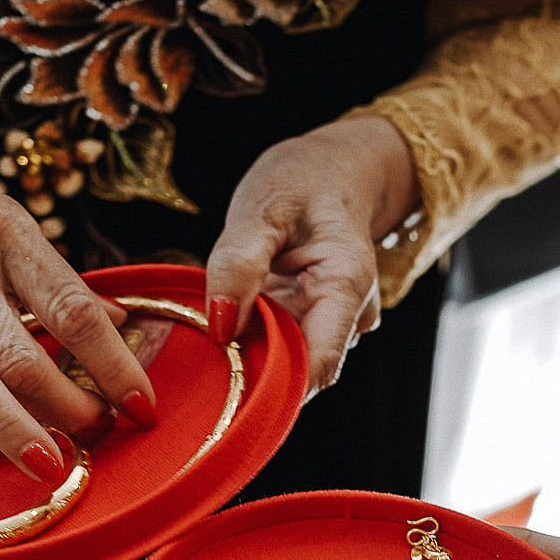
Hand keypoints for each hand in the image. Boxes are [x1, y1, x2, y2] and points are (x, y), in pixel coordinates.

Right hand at [0, 104, 157, 495]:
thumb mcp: (2, 223)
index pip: (74, 310)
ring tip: (48, 466)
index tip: (143, 405)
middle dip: (69, 404)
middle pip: (24, 352)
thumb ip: (55, 279)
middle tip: (99, 435)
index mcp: (8, 237)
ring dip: (11, 426)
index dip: (114, 363)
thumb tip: (121, 322)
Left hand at [205, 116, 418, 396]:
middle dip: (255, 369)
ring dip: (253, 350)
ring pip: (289, 361)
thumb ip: (238, 264)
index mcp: (347, 285)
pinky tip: (238, 313)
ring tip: (224, 316)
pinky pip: (284, 344)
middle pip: (301, 371)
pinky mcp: (317, 323)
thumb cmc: (303, 181)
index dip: (273, 388)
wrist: (334, 168)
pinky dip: (256, 336)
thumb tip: (220, 327)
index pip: (317, 366)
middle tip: (207, 347)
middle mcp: (351, 315)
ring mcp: (336, 323)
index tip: (227, 390)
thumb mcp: (262, 208)